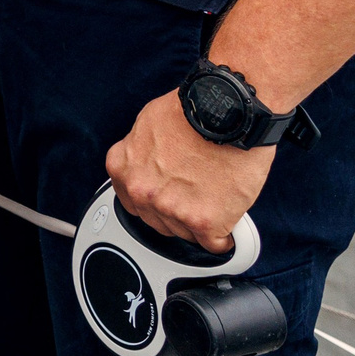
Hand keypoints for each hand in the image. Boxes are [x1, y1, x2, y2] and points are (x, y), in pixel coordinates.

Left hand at [104, 89, 273, 253]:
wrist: (229, 111)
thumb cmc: (195, 112)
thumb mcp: (148, 124)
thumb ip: (142, 153)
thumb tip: (150, 166)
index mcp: (124, 168)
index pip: (133, 201)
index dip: (156, 200)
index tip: (168, 199)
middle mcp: (142, 192)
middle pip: (158, 221)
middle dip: (178, 211)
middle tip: (198, 195)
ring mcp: (171, 209)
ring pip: (186, 233)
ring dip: (202, 222)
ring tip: (217, 196)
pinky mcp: (203, 222)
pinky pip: (215, 245)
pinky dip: (225, 237)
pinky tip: (230, 219)